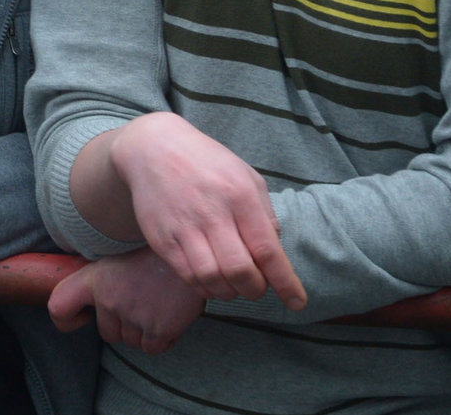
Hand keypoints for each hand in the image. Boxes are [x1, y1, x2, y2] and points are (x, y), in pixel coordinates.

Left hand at [49, 248, 204, 354]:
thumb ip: (102, 281)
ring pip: (131, 342)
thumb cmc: (153, 255)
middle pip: (107, 333)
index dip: (66, 320)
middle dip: (122, 326)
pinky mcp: (157, 329)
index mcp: (94, 278)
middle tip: (140, 303)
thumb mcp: (116, 257)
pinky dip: (161, 339)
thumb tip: (92, 304)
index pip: (59, 307)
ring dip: (143, 331)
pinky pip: (152, 348)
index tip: (84, 317)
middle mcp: (108, 298)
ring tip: (157, 304)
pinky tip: (169, 316)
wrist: (190, 251)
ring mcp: (132, 315)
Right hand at [109, 113, 305, 308]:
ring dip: (230, 292)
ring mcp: (183, 227)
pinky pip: (187, 276)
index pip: (267, 250)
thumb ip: (265, 214)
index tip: (297, 302)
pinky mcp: (161, 238)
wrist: (153, 149)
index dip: (285, 282)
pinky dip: (205, 287)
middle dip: (255, 290)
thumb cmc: (207, 163)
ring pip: (212, 279)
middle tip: (257, 287)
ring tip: (234, 285)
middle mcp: (211, 213)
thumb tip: (275, 253)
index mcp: (239, 196)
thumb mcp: (245, 176)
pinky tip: (211, 279)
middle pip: (240, 271)